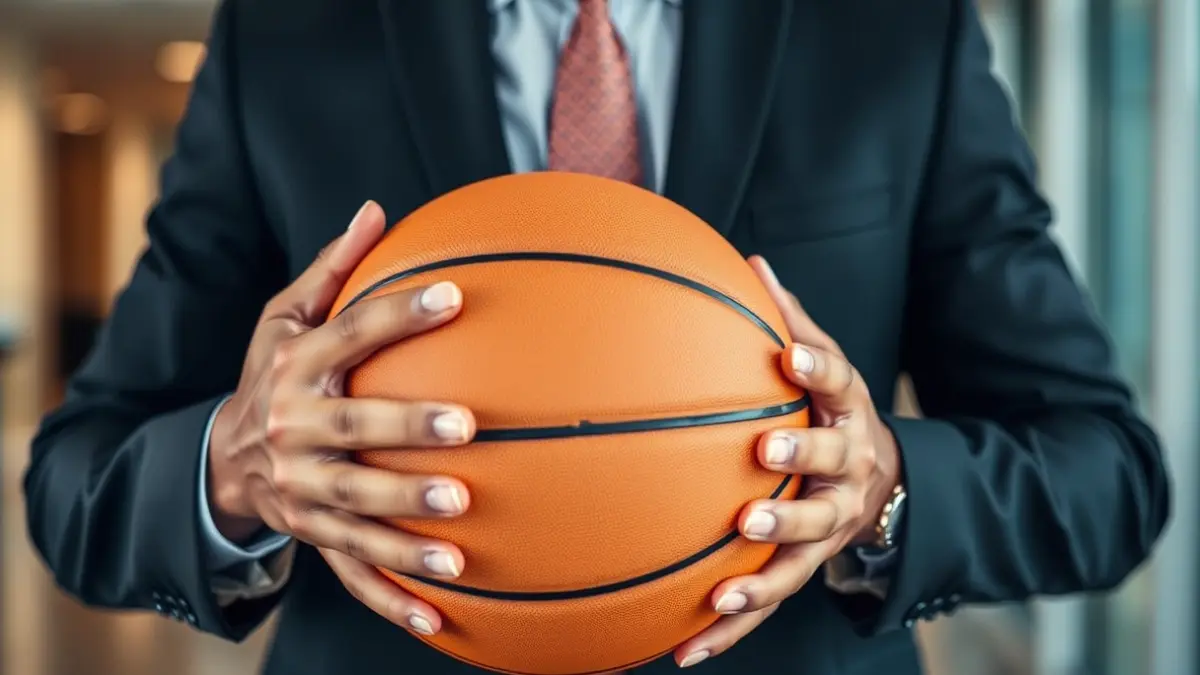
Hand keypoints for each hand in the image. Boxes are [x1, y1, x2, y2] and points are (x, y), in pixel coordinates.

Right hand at [208, 200, 471, 635]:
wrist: (222, 460)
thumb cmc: (271, 375)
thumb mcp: (283, 319)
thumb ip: (332, 270)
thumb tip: (377, 207)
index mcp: (296, 368)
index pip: (350, 335)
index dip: (399, 316)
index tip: (453, 297)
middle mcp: (295, 431)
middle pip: (352, 431)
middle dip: (406, 430)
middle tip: (464, 426)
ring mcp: (303, 491)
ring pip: (356, 510)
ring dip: (406, 522)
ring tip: (460, 523)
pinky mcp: (313, 536)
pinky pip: (354, 572)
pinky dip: (394, 597)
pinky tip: (442, 614)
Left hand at [673, 256, 901, 667]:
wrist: (886, 484)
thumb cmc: (834, 414)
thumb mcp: (828, 367)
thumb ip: (793, 320)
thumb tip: (751, 260)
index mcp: (848, 411)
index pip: (839, 382)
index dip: (818, 366)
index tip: (789, 354)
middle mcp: (848, 468)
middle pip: (831, 467)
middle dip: (801, 463)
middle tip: (764, 458)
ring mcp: (832, 523)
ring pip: (806, 547)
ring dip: (769, 564)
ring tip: (729, 580)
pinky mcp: (809, 566)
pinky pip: (771, 599)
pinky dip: (732, 627)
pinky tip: (686, 650)